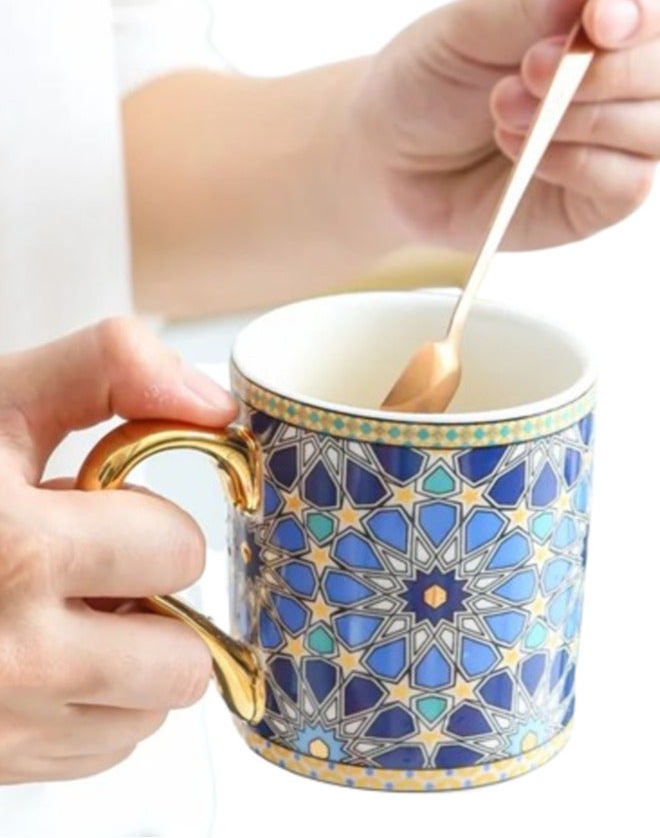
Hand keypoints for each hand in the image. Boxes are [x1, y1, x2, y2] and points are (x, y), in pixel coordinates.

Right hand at [0, 319, 235, 782]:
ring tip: (62, 610)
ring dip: (129, 660)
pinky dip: (91, 706)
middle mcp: (12, 657)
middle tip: (95, 570)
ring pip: (146, 713)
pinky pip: (98, 750)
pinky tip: (41, 655)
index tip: (107, 515)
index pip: (179, 553)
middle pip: (181, 663)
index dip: (152, 524)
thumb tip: (216, 408)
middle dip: (153, 604)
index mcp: (19, 550)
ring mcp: (0, 727)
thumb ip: (112, 369)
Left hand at [347, 0, 659, 250]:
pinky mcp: (606, 193)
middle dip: (604, 71)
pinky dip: (576, 166)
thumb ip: (532, 2)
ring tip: (503, 110)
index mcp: (607, 3)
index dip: (647, 3)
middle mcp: (628, 66)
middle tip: (529, 70)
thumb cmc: (430, 82)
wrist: (390, 162)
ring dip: (578, 119)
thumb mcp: (466, 31)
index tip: (598, 20)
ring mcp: (624, 133)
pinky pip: (629, 183)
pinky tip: (523, 154)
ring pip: (656, 125)